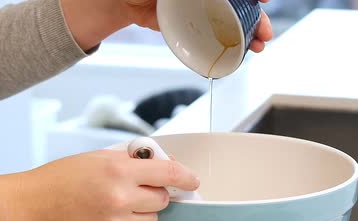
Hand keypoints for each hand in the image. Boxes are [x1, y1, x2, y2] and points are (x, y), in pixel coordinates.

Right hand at [21, 150, 199, 220]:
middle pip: (162, 200)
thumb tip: (159, 165)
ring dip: (142, 212)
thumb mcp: (98, 157)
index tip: (193, 180)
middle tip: (136, 189)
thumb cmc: (62, 177)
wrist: (35, 204)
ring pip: (151, 220)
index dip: (185, 177)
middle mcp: (121, 197)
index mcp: (120, 171)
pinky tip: (103, 217)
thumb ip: (131, 161)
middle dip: (154, 193)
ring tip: (116, 204)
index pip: (168, 174)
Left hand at [122, 0, 272, 51]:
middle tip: (264, 31)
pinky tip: (240, 49)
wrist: (122, 1)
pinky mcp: (192, 25)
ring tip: (258, 44)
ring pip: (233, 19)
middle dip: (257, 18)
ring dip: (249, 31)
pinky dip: (229, 41)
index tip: (264, 0)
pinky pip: (214, 33)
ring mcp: (202, 8)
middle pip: (241, 4)